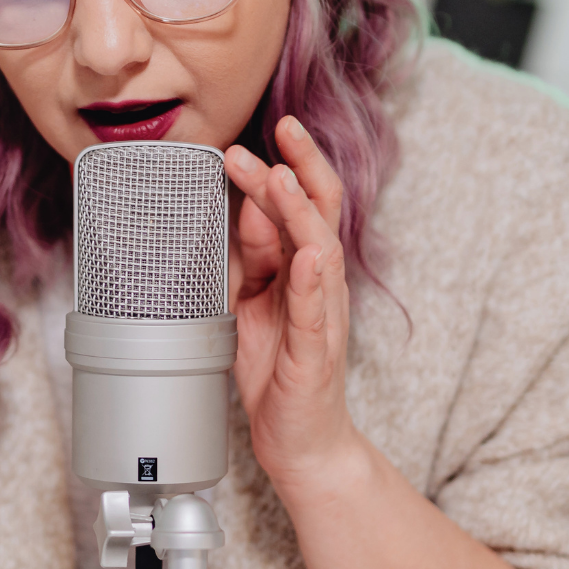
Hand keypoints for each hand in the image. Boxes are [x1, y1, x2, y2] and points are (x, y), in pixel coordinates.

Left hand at [224, 116, 359, 493]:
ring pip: (318, 250)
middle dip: (302, 166)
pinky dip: (312, 279)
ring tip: (281, 176)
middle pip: (320, 211)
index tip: (254, 135)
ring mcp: (322, 316)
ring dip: (299, 211)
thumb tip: (246, 212)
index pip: (297, 206)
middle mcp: (319, 284)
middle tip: (283, 127)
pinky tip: (308, 255)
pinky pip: (316, 310)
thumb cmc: (279, 372)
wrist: (300, 441)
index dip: (278, 168)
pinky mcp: (315, 352)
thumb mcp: (254, 303)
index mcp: (301, 270)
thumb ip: (253, 258)